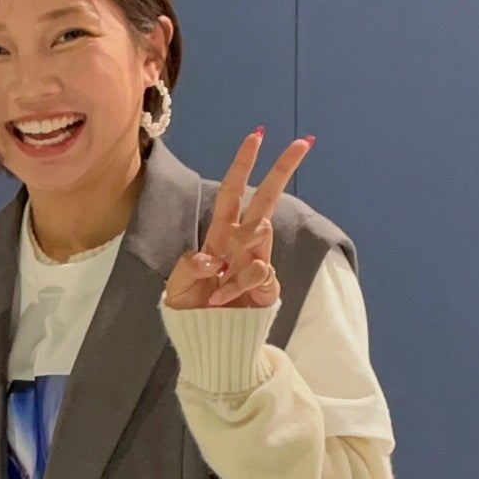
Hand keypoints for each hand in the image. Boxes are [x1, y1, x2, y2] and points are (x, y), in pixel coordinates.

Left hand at [164, 129, 312, 310]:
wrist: (206, 342)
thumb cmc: (190, 310)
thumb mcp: (177, 287)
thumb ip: (187, 268)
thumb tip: (209, 257)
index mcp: (220, 236)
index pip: (234, 193)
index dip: (244, 165)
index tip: (256, 136)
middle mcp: (242, 244)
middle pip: (266, 200)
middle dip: (282, 170)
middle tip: (301, 143)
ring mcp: (257, 264)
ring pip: (261, 235)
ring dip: (238, 252)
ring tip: (217, 286)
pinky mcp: (268, 288)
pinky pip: (258, 274)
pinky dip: (235, 286)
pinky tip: (221, 298)